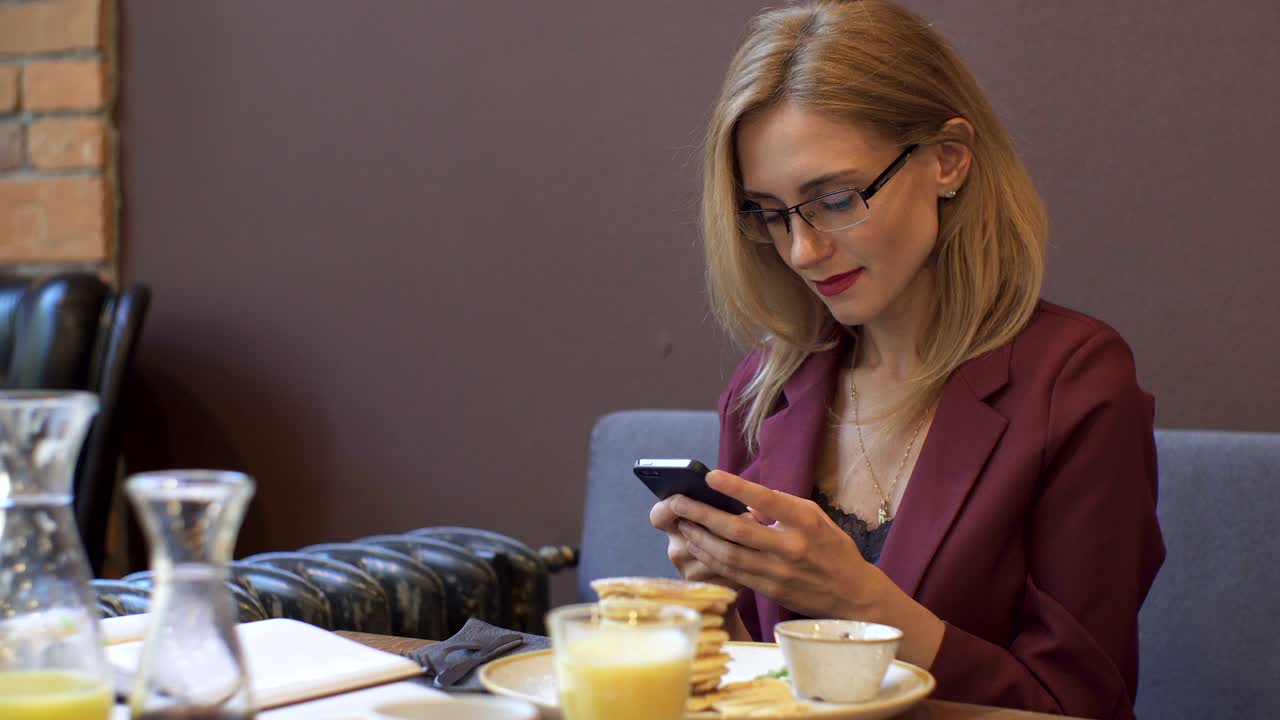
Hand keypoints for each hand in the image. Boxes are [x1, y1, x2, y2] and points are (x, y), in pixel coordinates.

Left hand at [668, 470, 885, 619]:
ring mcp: (779, 572)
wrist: (851, 593)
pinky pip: (733, 573)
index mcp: (805, 522)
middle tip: (678, 502)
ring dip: (700, 538)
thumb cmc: (831, 547)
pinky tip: (697, 546)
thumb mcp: (815, 517)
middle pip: (738, 530)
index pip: (767, 500)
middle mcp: (791, 547)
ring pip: (729, 555)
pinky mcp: (769, 590)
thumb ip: (781, 506)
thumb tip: (743, 499)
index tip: (710, 476)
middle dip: (703, 515)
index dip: (736, 488)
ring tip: (682, 523)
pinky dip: (711, 558)